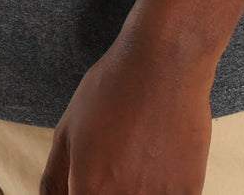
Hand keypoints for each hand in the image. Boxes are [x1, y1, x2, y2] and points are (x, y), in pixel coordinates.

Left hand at [39, 26, 215, 194]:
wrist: (164, 62)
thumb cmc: (111, 90)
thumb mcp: (67, 131)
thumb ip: (54, 181)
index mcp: (89, 192)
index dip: (83, 189)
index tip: (92, 175)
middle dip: (108, 187)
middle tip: (118, 158)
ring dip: (136, 187)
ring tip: (138, 155)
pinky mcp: (188, 192)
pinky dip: (162, 187)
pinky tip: (159, 158)